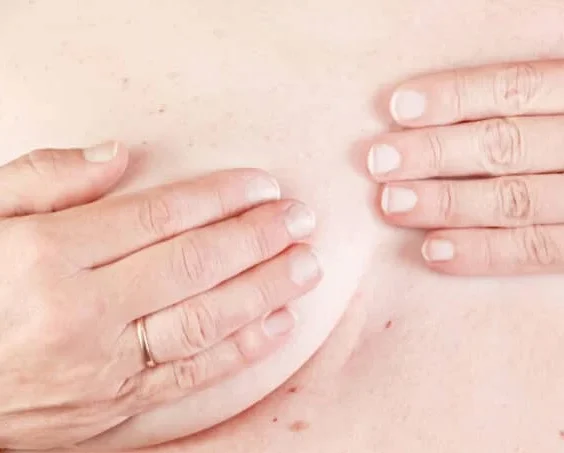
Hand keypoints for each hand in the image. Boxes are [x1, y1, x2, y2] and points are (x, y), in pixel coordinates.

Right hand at [0, 142, 320, 449]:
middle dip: (258, 238)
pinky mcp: (113, 408)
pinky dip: (241, 351)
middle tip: (303, 219)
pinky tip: (278, 323)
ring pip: (204, 323)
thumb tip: (117, 156)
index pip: (159, 217)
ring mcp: (102, 368)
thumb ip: (42, 180)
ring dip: (265, 291)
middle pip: (194, 266)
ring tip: (305, 266)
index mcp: (45, 257)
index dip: (220, 197)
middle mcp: (81, 313)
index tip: (263, 186)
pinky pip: (191, 377)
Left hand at [367, 58, 563, 282]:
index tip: (400, 106)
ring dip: (444, 203)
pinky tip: (436, 252)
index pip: (517, 87)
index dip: (454, 96)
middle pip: (503, 144)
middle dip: (433, 152)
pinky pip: (538, 251)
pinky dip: (483, 254)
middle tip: (377, 159)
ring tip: (392, 204)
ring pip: (511, 200)